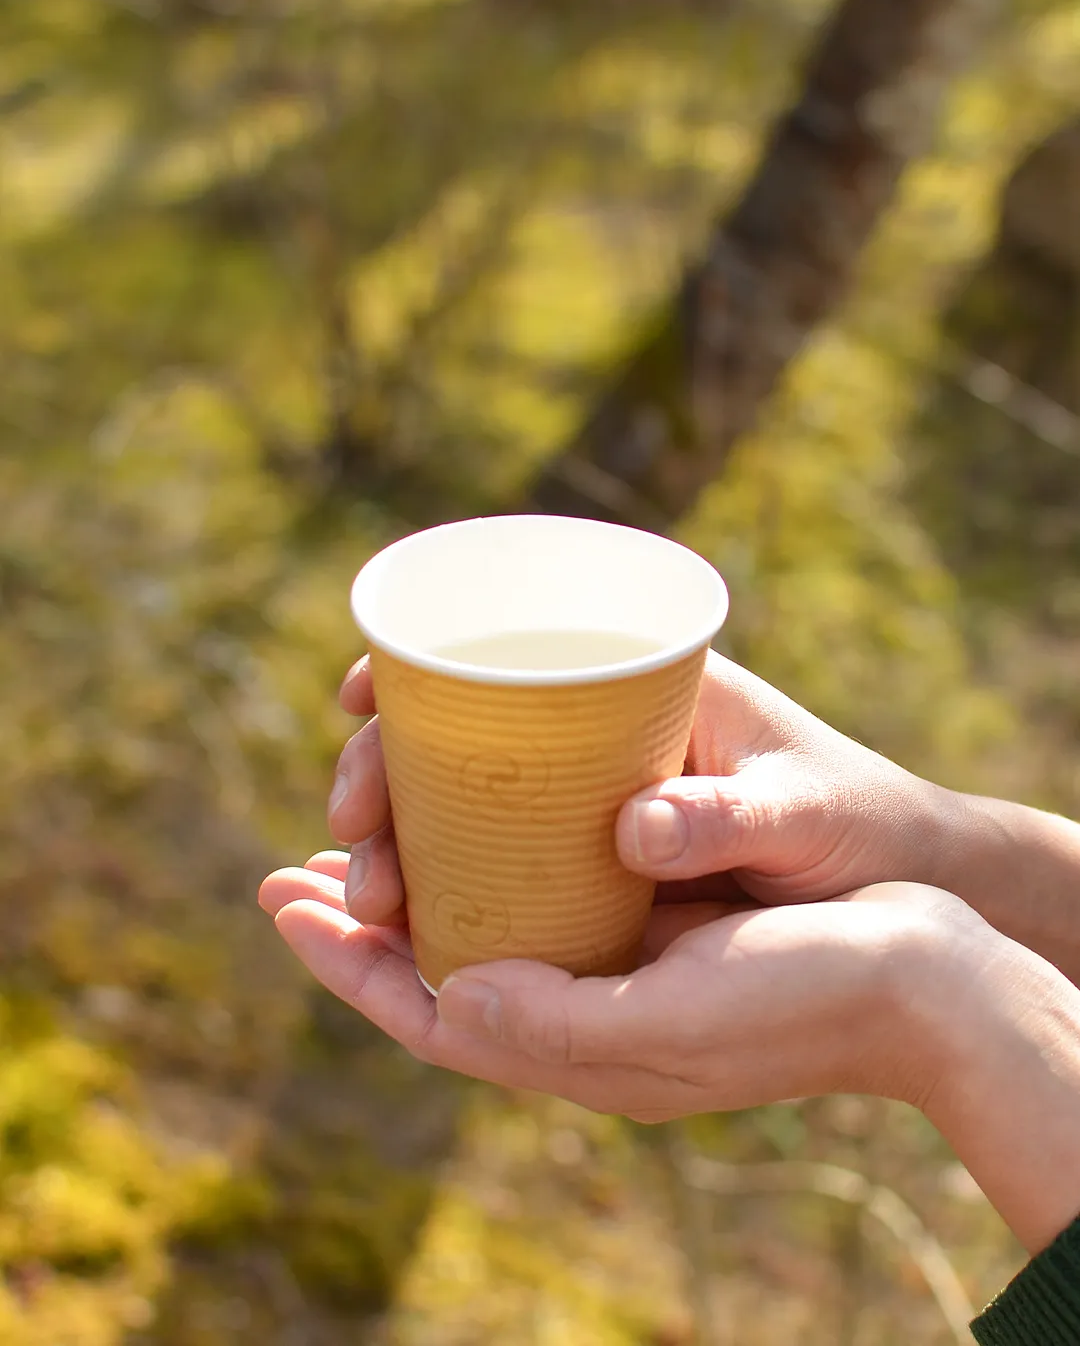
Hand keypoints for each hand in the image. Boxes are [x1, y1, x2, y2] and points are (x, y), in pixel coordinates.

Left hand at [258, 866, 970, 1121]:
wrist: (917, 975)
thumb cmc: (807, 997)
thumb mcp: (679, 1021)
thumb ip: (563, 1023)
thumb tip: (453, 1000)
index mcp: (577, 1048)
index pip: (429, 1013)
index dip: (347, 964)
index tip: (284, 903)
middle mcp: (580, 1010)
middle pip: (440, 966)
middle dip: (362, 919)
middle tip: (295, 864)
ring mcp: (612, 964)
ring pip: (484, 923)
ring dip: (417, 881)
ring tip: (358, 835)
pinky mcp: (649, 919)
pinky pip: (542, 890)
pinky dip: (489, 856)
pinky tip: (473, 816)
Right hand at [325, 650, 955, 927]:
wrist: (899, 875)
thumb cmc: (858, 822)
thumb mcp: (804, 813)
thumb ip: (734, 817)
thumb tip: (633, 828)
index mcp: (635, 691)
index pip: (496, 658)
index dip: (409, 674)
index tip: (357, 705)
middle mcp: (594, 739)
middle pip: (451, 743)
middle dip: (378, 785)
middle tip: (357, 855)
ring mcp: (586, 803)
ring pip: (459, 811)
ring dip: (396, 846)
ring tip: (361, 902)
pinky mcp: (590, 864)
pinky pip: (497, 864)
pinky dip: (442, 884)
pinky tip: (402, 919)